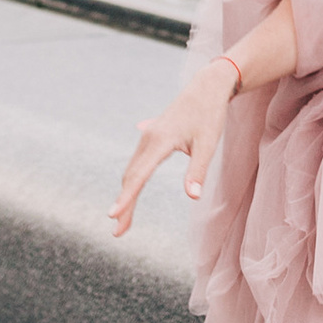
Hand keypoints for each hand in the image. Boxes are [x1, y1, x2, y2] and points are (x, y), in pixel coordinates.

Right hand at [109, 58, 239, 235]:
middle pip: (131, 178)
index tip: (113, 215)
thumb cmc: (209, 115)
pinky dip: (131, 184)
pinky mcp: (150, 138)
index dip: (126, 198)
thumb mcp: (208, 144)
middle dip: (124, 205)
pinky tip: (130, 197)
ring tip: (123, 223)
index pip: (140, 175)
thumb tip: (192, 197)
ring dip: (126, 196)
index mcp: (160, 141)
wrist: (206, 88)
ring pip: (131, 172)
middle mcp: (148, 139)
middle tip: (118, 233)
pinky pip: (136, 165)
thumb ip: (197, 171)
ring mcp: (146, 138)